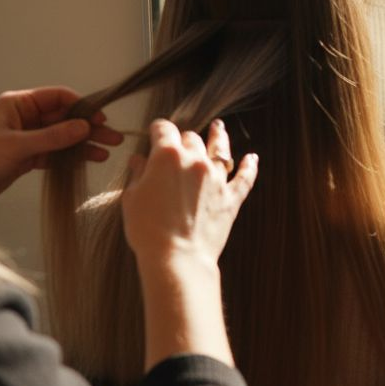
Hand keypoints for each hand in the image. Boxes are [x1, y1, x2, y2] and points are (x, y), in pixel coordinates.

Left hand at [0, 87, 122, 218]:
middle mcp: (24, 117)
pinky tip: (88, 160)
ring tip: (107, 151)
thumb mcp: (16, 145)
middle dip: (88, 127)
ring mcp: (26, 138)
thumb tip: (83, 127)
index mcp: (17, 103)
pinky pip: (54, 153)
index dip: (81, 106)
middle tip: (112, 136)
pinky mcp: (26, 157)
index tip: (99, 119)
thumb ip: (52, 137)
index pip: (57, 97)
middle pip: (63, 118)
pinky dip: (71, 157)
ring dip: (83, 143)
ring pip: (61, 137)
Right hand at [121, 119, 256, 264]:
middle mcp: (195, 160)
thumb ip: (138, 174)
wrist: (177, 257)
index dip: (157, 130)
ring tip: (219, 128)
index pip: (163, 129)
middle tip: (178, 148)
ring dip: (218, 137)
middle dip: (183, 140)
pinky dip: (249, 167)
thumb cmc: (148, 229)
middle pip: (191, 138)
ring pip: (220, 149)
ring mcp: (216, 178)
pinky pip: (244, 177)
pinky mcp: (231, 197)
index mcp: (167, 156)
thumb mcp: (132, 198)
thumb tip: (138, 160)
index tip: (154, 134)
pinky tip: (252, 158)